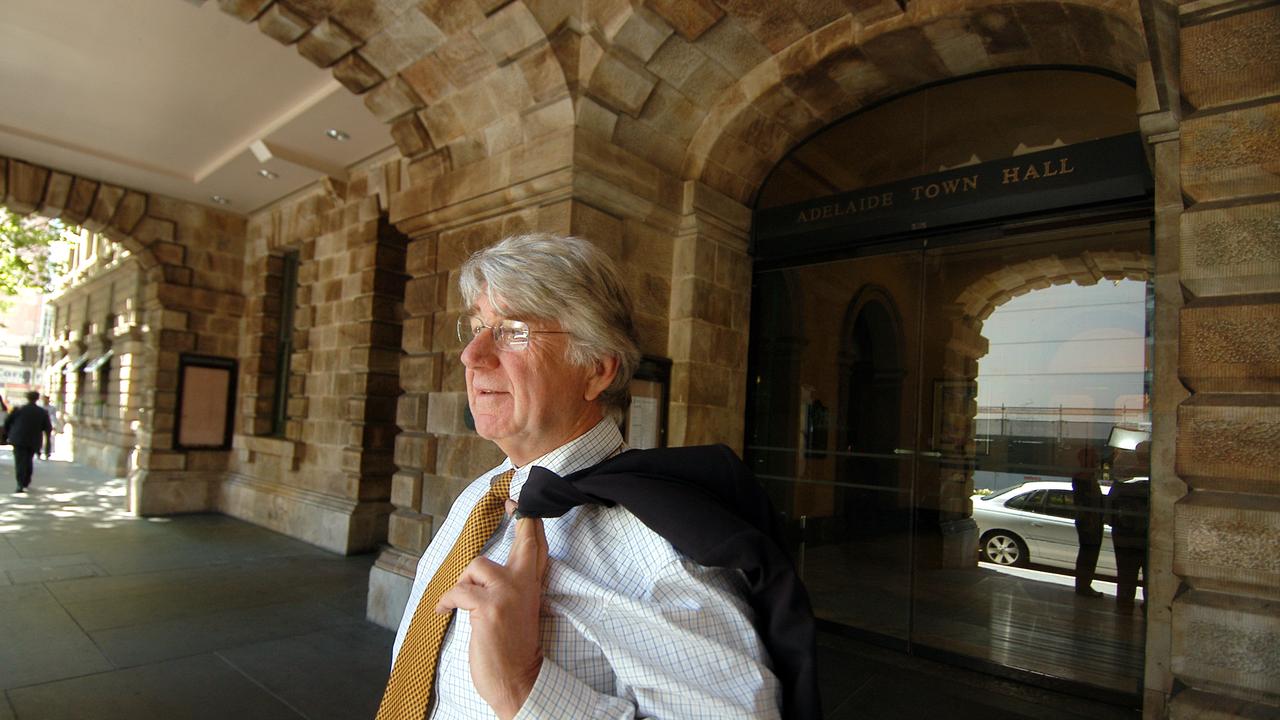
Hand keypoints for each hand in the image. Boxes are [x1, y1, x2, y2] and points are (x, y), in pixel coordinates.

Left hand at [436, 500, 548, 719]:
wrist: (518, 682)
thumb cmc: (513, 651)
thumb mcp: (518, 613)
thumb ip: (510, 589)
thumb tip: (484, 572)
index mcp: (533, 588)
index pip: (537, 549)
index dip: (530, 523)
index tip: (519, 503)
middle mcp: (525, 586)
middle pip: (526, 541)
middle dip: (520, 519)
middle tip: (510, 500)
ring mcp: (508, 594)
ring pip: (477, 564)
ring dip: (463, 582)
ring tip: (460, 601)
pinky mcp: (489, 607)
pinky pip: (458, 590)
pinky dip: (446, 601)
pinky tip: (441, 611)